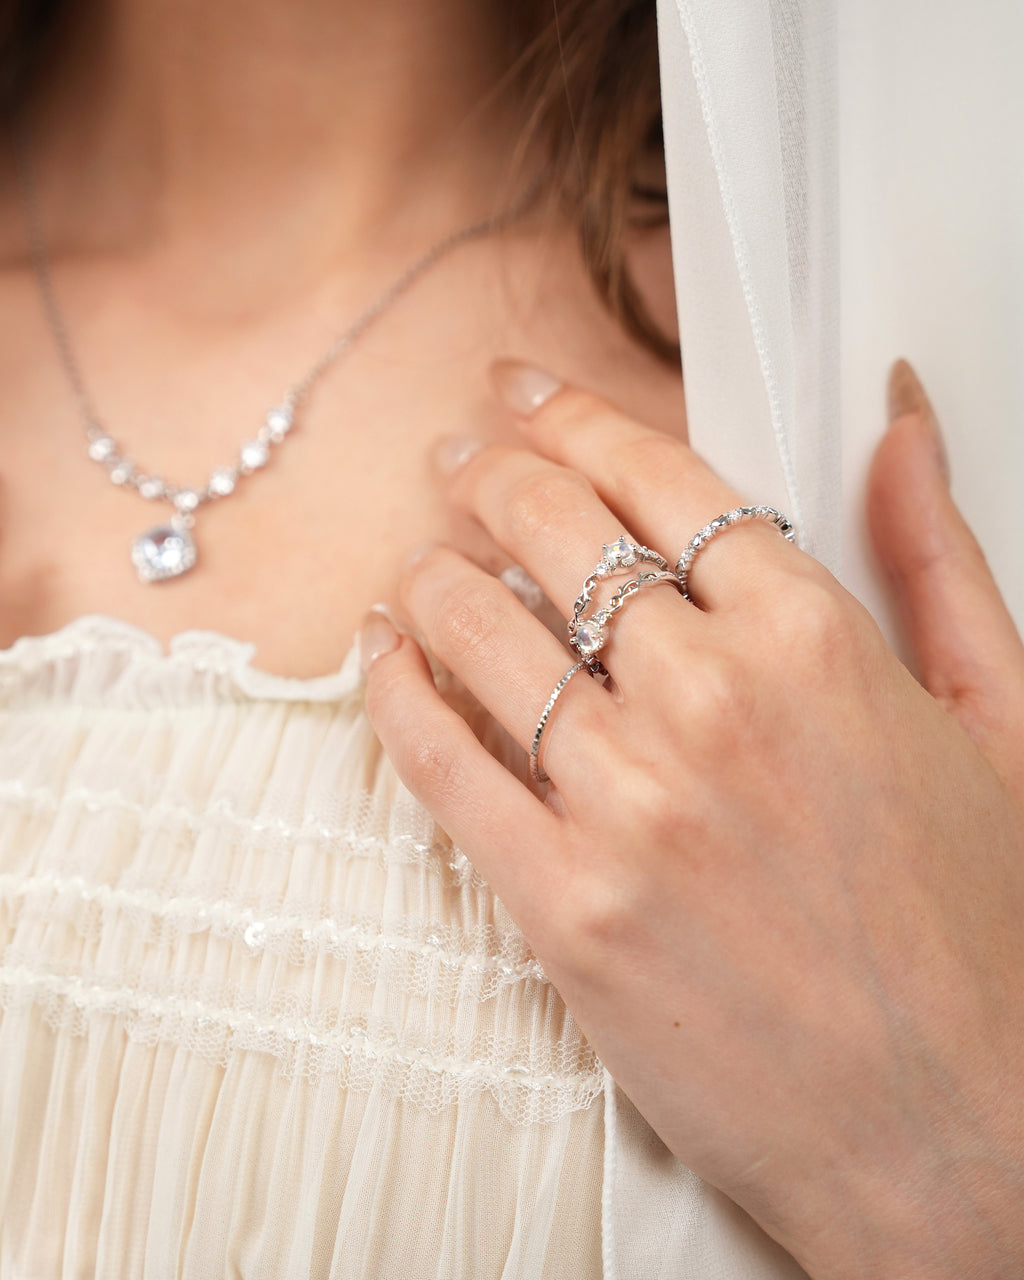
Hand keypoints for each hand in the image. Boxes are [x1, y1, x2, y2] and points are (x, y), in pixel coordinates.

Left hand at [360, 358, 1023, 1278]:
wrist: (960, 1133)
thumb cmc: (982, 933)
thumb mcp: (998, 718)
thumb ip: (935, 557)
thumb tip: (903, 422)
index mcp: (816, 643)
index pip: (661, 482)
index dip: (579, 421)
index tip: (530, 397)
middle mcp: (711, 705)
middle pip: (557, 537)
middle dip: (491, 476)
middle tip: (459, 461)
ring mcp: (629, 808)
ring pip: (483, 636)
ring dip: (435, 576)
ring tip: (420, 559)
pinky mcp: (566, 908)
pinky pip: (442, 766)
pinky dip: (397, 696)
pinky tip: (385, 659)